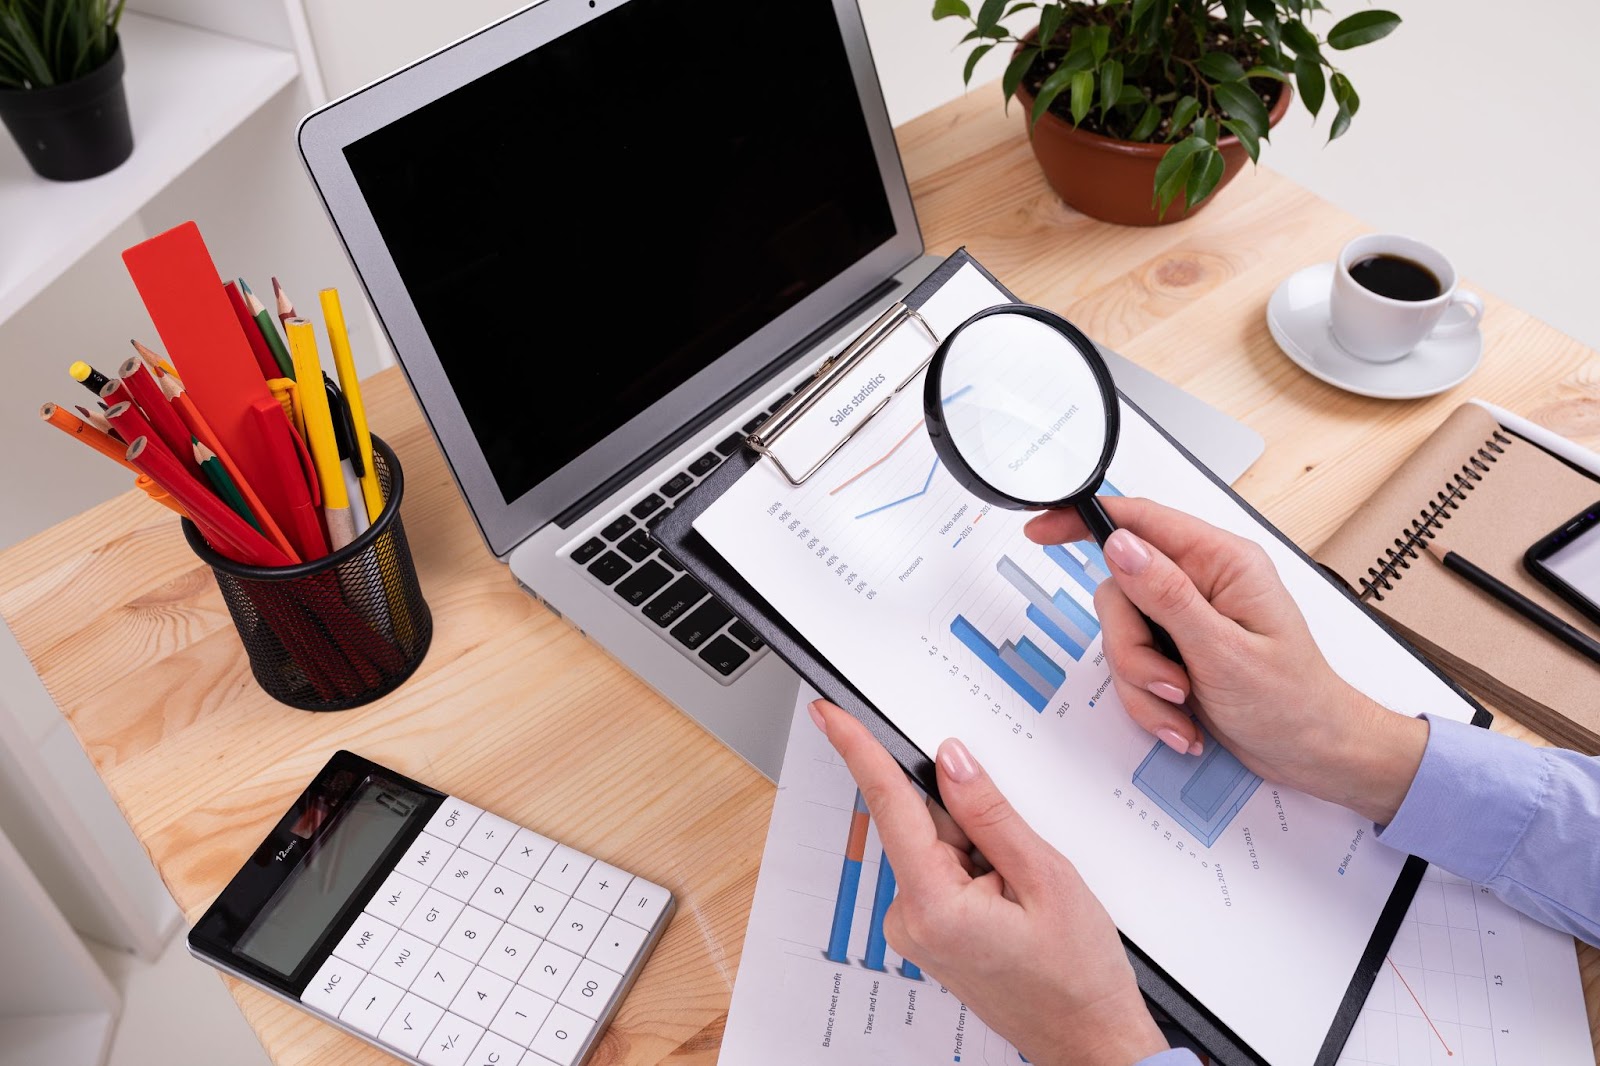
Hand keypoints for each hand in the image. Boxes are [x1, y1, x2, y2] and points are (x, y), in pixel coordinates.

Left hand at [810, 698, 1166, 1065]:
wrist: (1087, 1039)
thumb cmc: (1076, 977)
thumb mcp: (1047, 877)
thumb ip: (991, 813)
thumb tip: (951, 761)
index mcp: (934, 906)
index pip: (890, 806)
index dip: (859, 750)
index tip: (832, 715)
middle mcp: (910, 920)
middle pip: (922, 824)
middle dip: (970, 819)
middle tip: (1022, 858)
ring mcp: (914, 929)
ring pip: (936, 846)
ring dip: (979, 849)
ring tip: (1026, 892)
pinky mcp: (926, 932)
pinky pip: (942, 871)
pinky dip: (976, 869)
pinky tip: (1012, 899)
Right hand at [1024, 496, 1426, 824]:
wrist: (1315, 754)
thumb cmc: (1294, 702)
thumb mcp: (1224, 651)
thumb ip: (1166, 595)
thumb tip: (1120, 546)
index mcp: (1222, 562)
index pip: (1139, 519)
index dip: (1084, 521)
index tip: (1043, 529)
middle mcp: (1202, 582)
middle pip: (1119, 593)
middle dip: (1132, 650)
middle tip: (1170, 683)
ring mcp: (1187, 617)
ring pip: (1121, 635)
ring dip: (1144, 684)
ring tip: (1184, 709)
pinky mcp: (1179, 649)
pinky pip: (1134, 666)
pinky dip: (1150, 700)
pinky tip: (1184, 719)